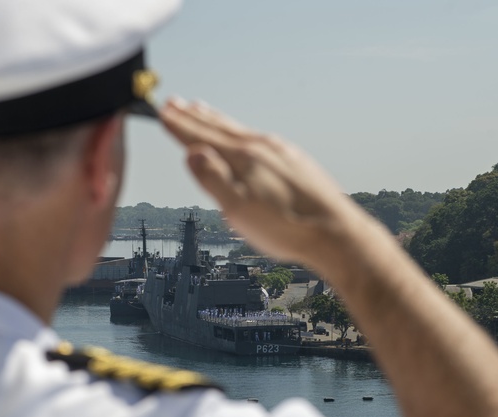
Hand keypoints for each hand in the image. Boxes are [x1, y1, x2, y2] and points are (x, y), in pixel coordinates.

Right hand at [159, 98, 373, 264]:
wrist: (335, 233)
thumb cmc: (286, 228)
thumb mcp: (239, 210)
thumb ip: (213, 179)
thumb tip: (191, 151)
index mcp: (244, 158)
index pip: (202, 136)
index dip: (179, 126)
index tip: (162, 111)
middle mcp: (262, 147)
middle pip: (220, 127)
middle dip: (194, 116)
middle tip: (174, 102)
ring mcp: (281, 152)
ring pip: (240, 130)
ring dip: (217, 119)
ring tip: (202, 109)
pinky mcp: (295, 161)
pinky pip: (258, 138)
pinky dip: (240, 131)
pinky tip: (244, 137)